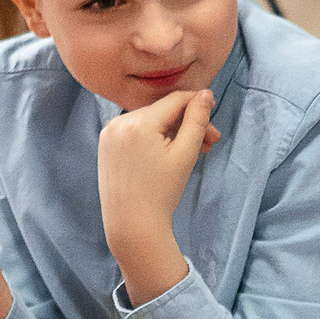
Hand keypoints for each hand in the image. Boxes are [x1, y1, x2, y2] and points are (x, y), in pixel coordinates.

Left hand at [97, 89, 216, 259]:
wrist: (132, 224)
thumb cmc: (161, 193)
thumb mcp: (185, 155)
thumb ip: (197, 121)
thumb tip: (205, 93)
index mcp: (139, 123)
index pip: (175, 100)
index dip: (198, 104)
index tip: (214, 114)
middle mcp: (119, 122)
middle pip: (163, 112)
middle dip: (187, 124)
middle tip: (211, 142)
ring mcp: (109, 133)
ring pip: (149, 121)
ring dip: (171, 131)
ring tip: (191, 151)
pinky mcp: (105, 143)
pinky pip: (135, 131)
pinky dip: (153, 137)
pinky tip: (168, 153)